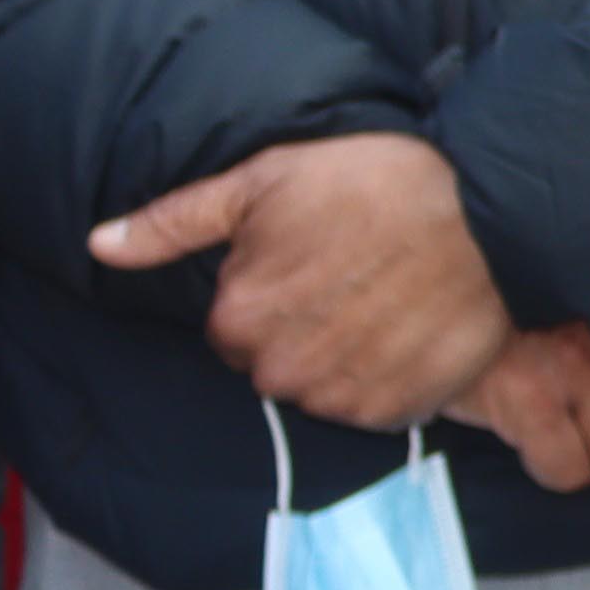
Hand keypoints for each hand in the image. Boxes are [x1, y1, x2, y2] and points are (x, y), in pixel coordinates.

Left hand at [95, 134, 514, 431]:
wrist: (491, 215)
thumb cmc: (377, 184)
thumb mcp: (264, 180)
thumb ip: (174, 221)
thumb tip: (98, 245)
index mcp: (238, 317)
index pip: (232, 329)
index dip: (271, 293)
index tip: (314, 262)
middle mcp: (281, 370)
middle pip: (275, 365)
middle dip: (304, 330)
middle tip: (353, 279)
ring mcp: (342, 397)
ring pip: (323, 388)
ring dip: (345, 357)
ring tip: (388, 300)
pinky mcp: (397, 410)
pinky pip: (373, 406)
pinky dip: (389, 377)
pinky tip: (412, 329)